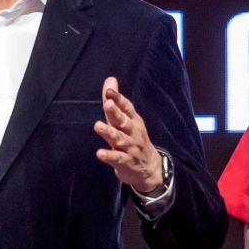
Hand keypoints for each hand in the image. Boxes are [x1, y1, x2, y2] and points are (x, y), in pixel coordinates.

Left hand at [93, 76, 162, 192]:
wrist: (150, 168)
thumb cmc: (133, 138)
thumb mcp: (126, 119)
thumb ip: (115, 101)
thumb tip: (110, 79)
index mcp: (133, 120)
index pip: (127, 108)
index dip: (119, 99)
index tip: (109, 91)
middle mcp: (133, 132)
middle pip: (123, 121)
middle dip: (115, 112)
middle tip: (107, 104)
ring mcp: (130, 148)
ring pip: (119, 139)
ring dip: (109, 132)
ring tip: (97, 125)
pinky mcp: (125, 162)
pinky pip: (117, 158)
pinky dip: (109, 155)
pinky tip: (99, 153)